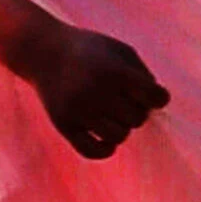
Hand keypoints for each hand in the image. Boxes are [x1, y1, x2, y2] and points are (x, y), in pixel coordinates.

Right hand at [24, 24, 169, 159]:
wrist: (43, 51)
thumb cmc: (89, 50)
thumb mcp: (119, 50)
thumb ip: (143, 74)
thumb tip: (157, 105)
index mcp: (113, 70)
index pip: (156, 98)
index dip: (158, 97)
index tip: (149, 93)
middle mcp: (95, 91)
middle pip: (138, 119)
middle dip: (135, 109)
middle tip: (123, 98)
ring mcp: (78, 110)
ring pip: (119, 136)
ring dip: (121, 127)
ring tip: (111, 113)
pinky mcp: (63, 124)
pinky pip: (92, 151)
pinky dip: (105, 148)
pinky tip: (104, 136)